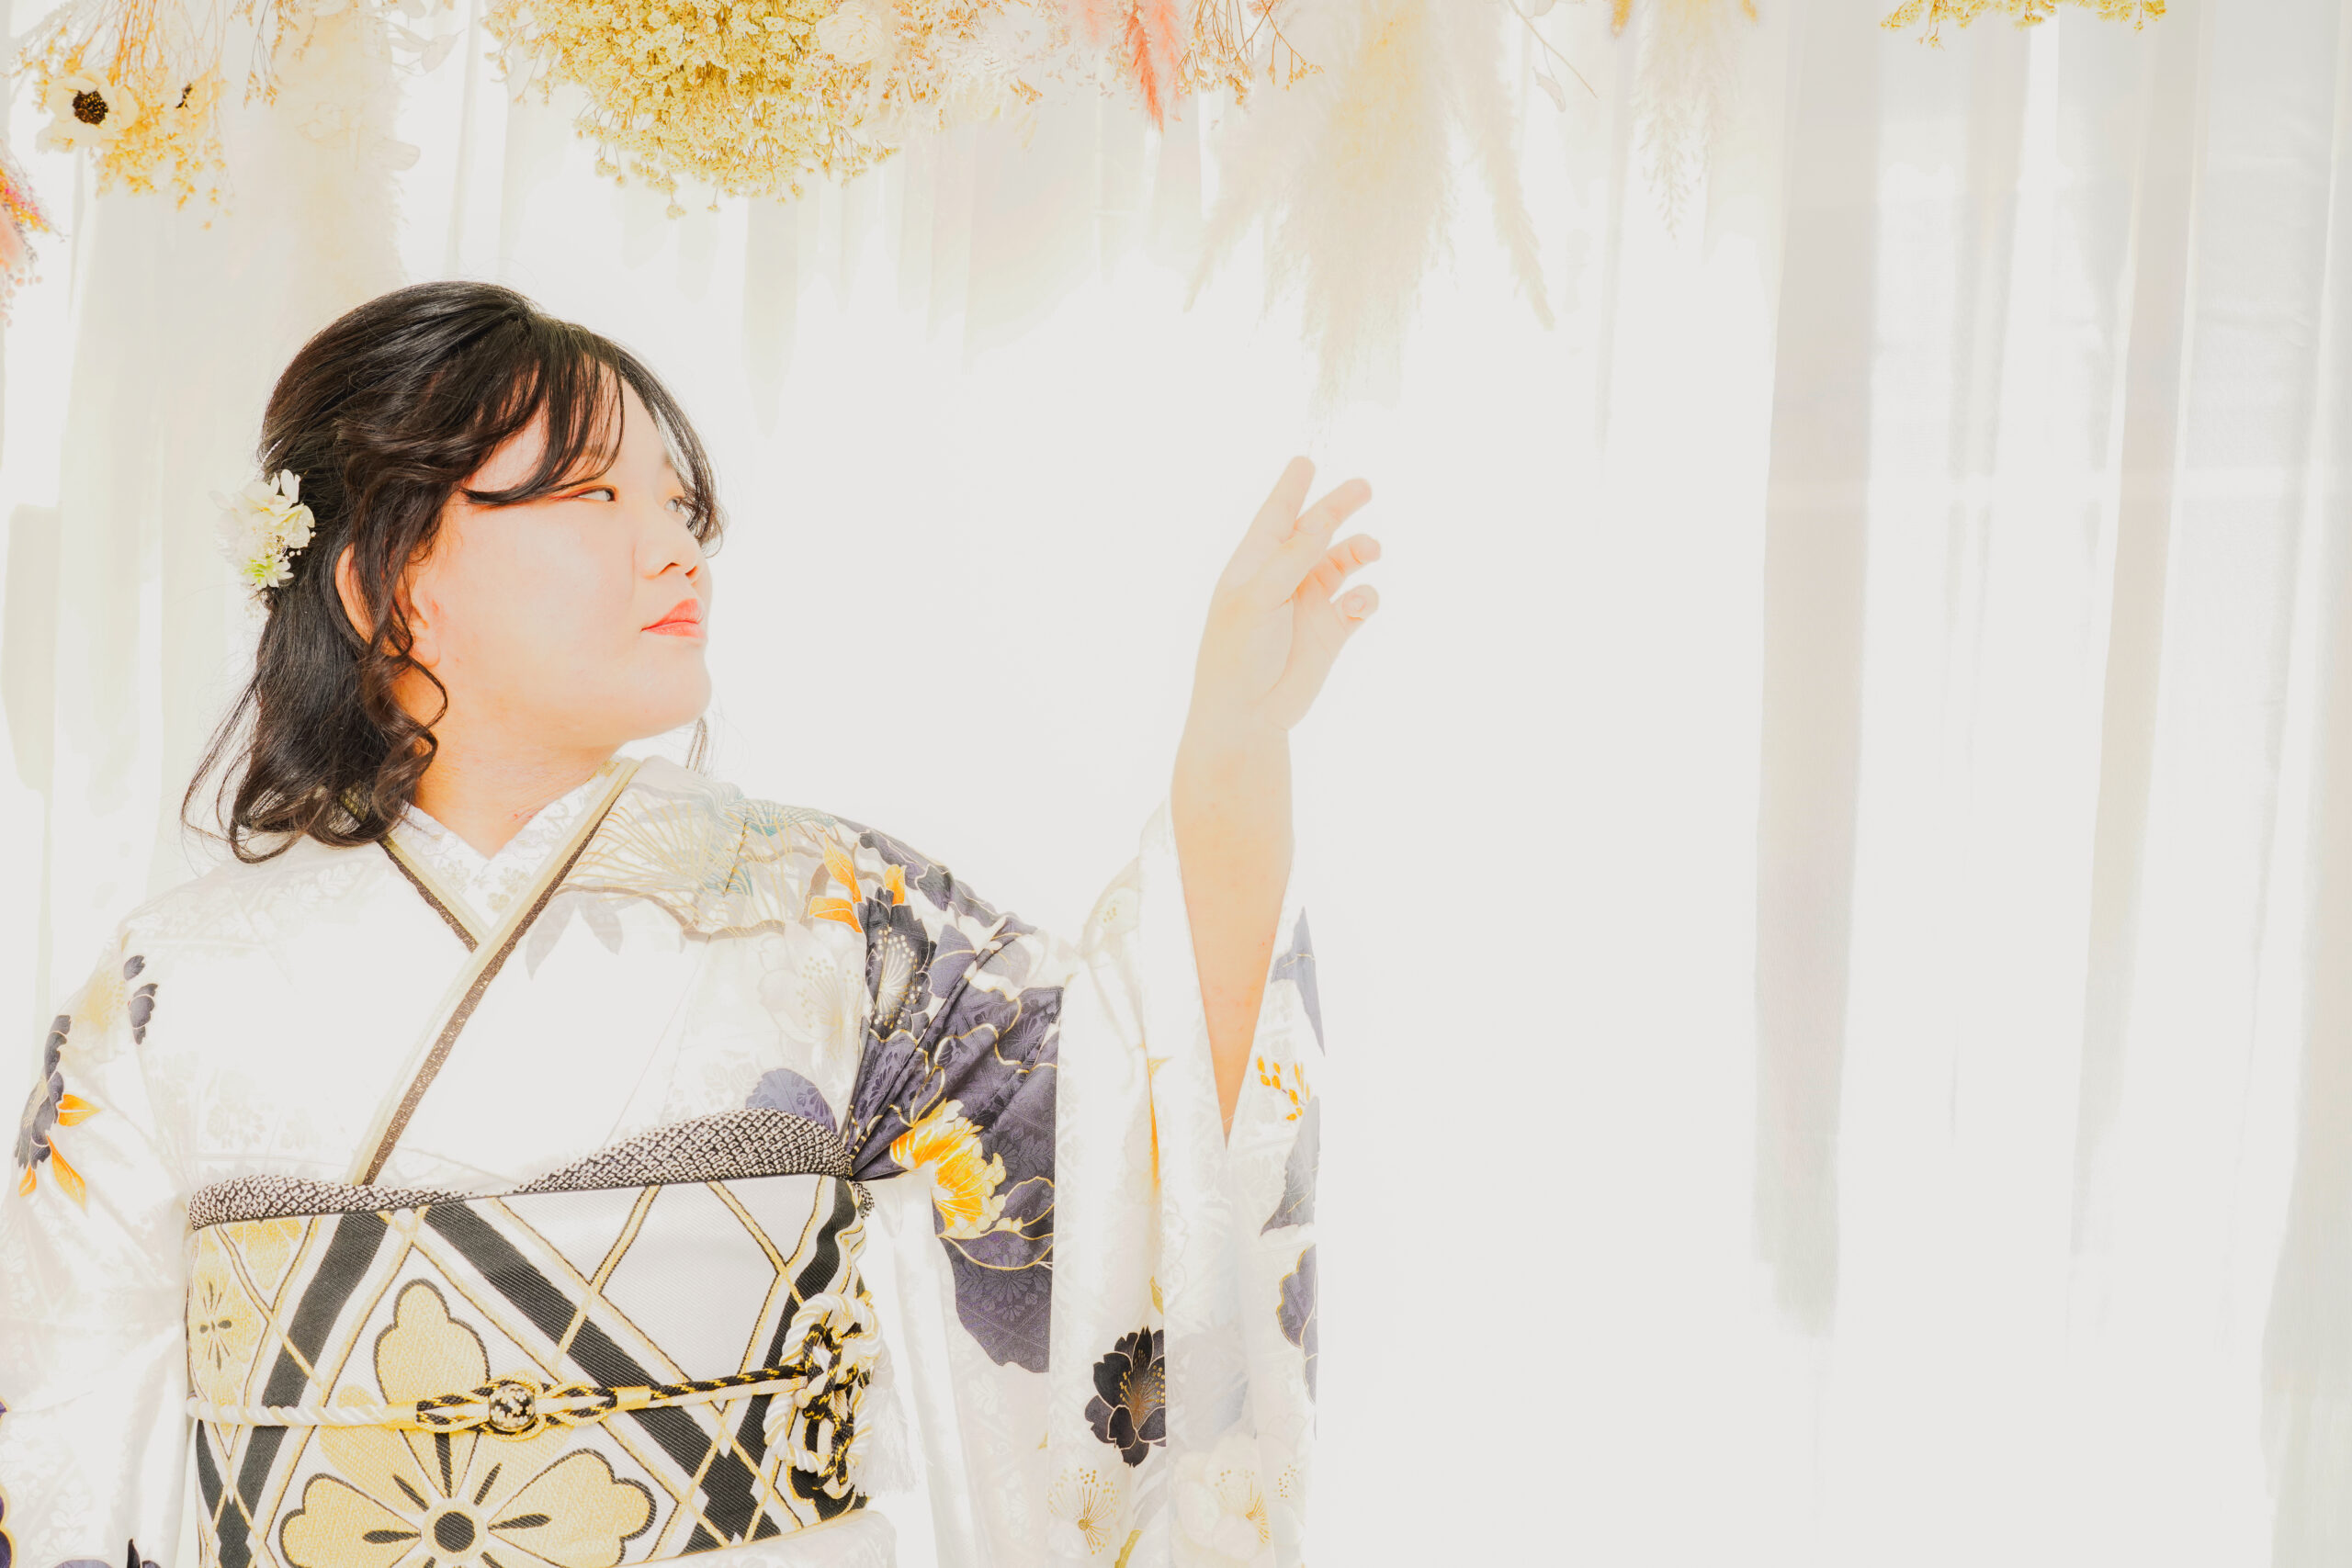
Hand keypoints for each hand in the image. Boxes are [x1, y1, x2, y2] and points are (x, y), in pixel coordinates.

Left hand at [1182, 456, 1380, 746]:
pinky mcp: (1331, 632)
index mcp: (1255, 565)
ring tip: (1371, 550)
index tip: (1305, 460)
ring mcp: (1309, 604)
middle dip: (1338, 509)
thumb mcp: (1258, 598)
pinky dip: (1365, 598)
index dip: (1291, 489)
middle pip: (1316, 533)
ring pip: (1343, 564)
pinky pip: (1358, 603)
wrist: (1248, 714)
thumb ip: (1292, 558)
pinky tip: (1360, 605)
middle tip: (1364, 487)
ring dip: (1359, 552)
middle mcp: (1284, 578)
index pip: (1275, 517)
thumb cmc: (1237, 654)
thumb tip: (1320, 519)